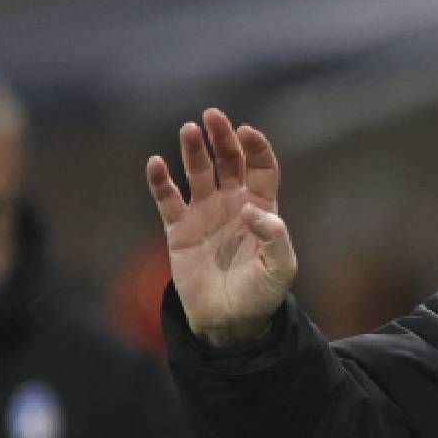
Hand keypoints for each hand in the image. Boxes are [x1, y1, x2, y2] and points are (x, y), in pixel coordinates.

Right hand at [146, 108, 297, 346]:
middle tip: (213, 116)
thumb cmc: (261, 294)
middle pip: (228, 160)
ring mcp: (204, 214)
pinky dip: (160, 181)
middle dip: (222, 137)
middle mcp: (232, 204)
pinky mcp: (179, 229)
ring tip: (189, 130)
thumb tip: (251, 209)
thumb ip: (274, 237)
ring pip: (198, 172)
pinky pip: (167, 199)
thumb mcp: (280, 268)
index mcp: (262, 208)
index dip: (255, 147)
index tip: (247, 132)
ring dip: (194, 150)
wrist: (230, 321)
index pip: (261, 168)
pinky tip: (156, 163)